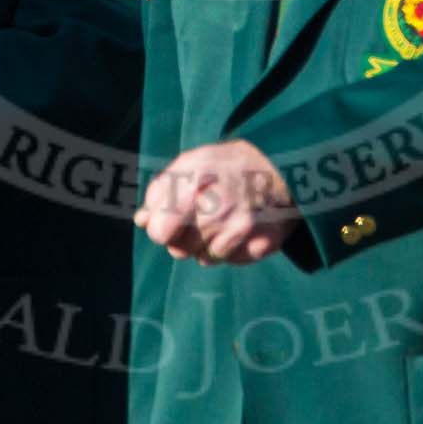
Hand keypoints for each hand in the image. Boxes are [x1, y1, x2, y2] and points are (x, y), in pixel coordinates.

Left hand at [133, 140, 296, 265]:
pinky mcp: (263, 243)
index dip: (160, 227)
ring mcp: (241, 227)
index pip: (160, 230)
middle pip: (180, 250)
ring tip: (224, 218)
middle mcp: (217, 206)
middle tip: (200, 217)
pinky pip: (232, 261)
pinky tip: (242, 227)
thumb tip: (141, 220)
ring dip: (209, 244)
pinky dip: (233, 249)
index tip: (169, 218)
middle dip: (184, 238)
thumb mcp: (191, 163)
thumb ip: (162, 190)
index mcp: (192, 182)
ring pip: (205, 258)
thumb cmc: (227, 164)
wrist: (281, 162)